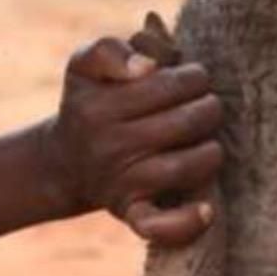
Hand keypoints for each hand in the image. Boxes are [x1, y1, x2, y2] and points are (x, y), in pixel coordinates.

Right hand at [39, 37, 223, 244]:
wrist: (66, 162)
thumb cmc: (88, 103)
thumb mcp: (84, 65)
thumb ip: (110, 50)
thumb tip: (146, 67)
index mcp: (98, 105)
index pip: (171, 84)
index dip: (193, 77)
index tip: (190, 80)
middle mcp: (107, 145)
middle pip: (186, 121)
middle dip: (207, 107)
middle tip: (204, 107)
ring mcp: (119, 182)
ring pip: (185, 165)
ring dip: (210, 149)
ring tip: (207, 141)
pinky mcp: (129, 212)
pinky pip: (158, 226)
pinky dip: (185, 222)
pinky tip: (207, 209)